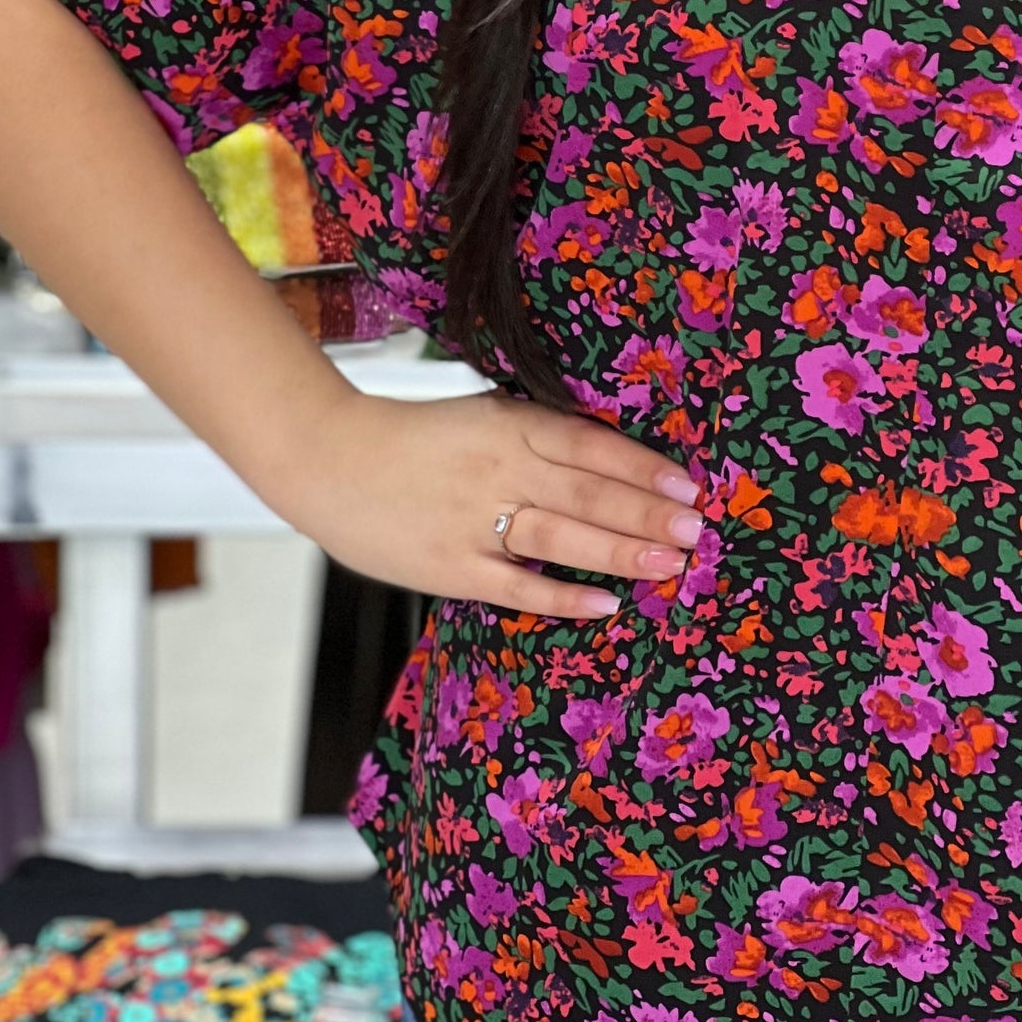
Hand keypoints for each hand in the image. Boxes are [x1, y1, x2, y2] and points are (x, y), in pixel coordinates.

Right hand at [279, 388, 705, 621]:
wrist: (326, 458)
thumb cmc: (411, 436)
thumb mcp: (481, 416)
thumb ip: (535, 435)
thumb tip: (605, 458)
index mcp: (509, 426)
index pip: (590, 446)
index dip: (642, 466)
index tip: (688, 484)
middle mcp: (499, 470)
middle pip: (587, 493)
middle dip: (647, 512)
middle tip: (695, 529)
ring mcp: (474, 521)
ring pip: (561, 537)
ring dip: (619, 552)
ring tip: (668, 564)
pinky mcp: (449, 566)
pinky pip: (516, 586)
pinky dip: (561, 597)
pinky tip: (604, 605)